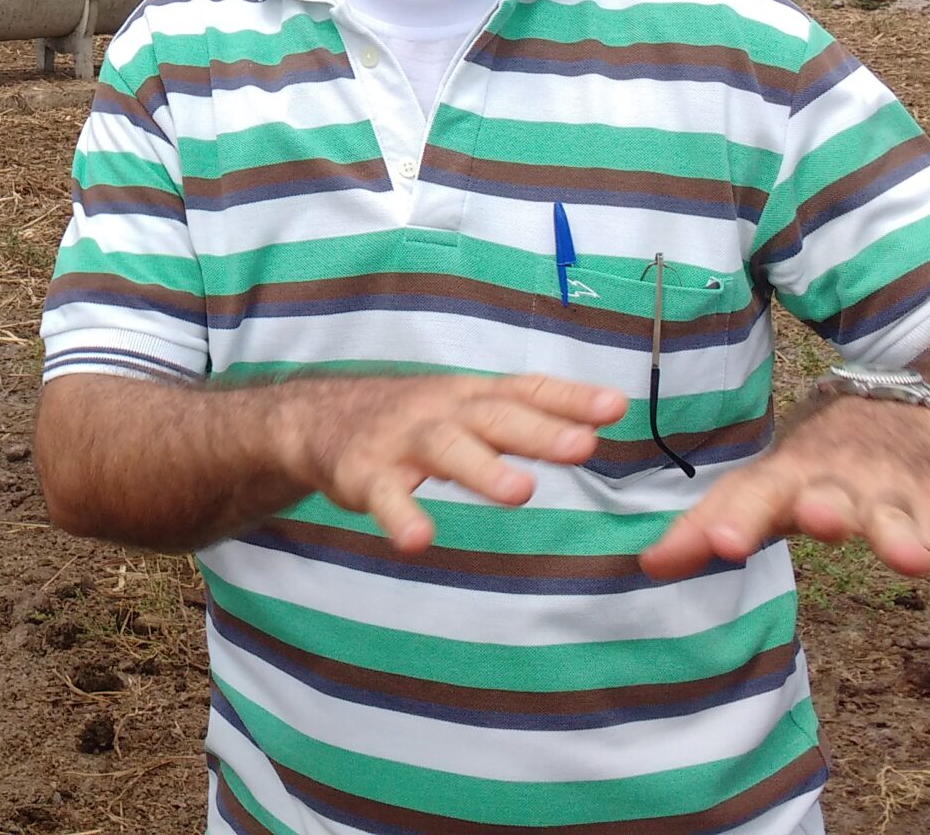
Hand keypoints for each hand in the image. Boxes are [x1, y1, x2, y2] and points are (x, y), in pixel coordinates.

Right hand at [284, 372, 628, 551]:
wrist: (315, 417)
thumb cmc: (411, 417)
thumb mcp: (466, 407)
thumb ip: (523, 417)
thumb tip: (595, 429)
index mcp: (470, 396)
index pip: (525, 390)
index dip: (568, 398)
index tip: (615, 408)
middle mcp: (441, 411)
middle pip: (493, 415)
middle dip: (539, 430)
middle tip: (583, 446)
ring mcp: (401, 440)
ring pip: (444, 447)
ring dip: (481, 468)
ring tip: (519, 492)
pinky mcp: (363, 472)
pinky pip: (383, 494)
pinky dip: (399, 515)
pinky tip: (417, 539)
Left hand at [636, 399, 929, 618]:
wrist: (894, 413)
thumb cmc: (810, 467)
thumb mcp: (759, 488)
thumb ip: (706, 528)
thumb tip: (643, 566)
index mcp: (787, 476)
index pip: (752, 495)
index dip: (732, 518)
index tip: (714, 542)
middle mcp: (839, 483)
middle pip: (829, 500)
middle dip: (823, 513)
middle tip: (818, 521)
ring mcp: (893, 496)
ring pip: (899, 522)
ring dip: (905, 540)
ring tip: (915, 565)